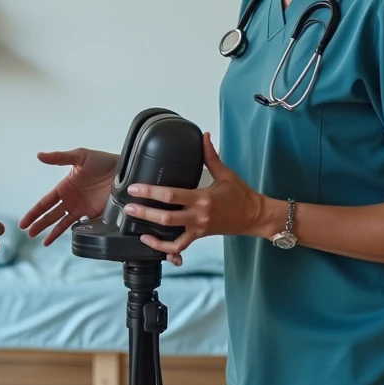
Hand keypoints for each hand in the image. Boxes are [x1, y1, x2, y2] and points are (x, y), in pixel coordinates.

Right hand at [20, 147, 118, 244]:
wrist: (123, 170)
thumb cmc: (102, 160)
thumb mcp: (80, 156)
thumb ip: (59, 158)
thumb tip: (40, 155)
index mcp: (64, 187)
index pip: (45, 203)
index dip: (34, 212)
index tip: (24, 222)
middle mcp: (70, 200)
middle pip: (51, 215)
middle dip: (39, 224)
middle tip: (29, 233)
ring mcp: (81, 208)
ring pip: (62, 223)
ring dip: (52, 232)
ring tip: (42, 242)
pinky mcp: (94, 214)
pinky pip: (81, 226)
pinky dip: (73, 233)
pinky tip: (67, 239)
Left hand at [122, 133, 268, 263]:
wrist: (254, 217)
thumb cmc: (241, 195)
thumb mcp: (225, 174)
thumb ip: (211, 156)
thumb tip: (204, 136)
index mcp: (203, 198)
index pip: (172, 195)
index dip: (151, 192)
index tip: (136, 188)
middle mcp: (199, 215)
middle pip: (166, 218)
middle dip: (145, 212)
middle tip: (129, 206)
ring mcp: (198, 228)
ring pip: (172, 235)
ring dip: (153, 234)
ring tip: (136, 227)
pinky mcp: (199, 236)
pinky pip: (180, 246)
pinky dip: (165, 248)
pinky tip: (152, 242)